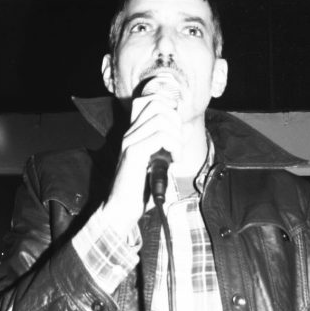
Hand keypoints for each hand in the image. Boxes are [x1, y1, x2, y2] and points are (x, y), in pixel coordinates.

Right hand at [102, 78, 180, 230]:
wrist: (121, 209)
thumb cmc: (139, 189)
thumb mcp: (161, 162)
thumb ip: (173, 143)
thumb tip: (188, 128)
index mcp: (134, 133)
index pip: (150, 101)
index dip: (169, 108)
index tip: (177, 129)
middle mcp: (130, 133)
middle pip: (158, 105)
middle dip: (176, 121)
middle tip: (177, 142)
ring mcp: (130, 141)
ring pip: (162, 120)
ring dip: (177, 137)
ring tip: (176, 154)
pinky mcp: (133, 153)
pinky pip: (161, 137)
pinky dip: (175, 147)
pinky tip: (173, 161)